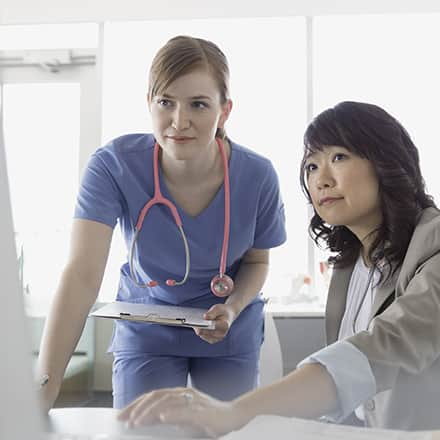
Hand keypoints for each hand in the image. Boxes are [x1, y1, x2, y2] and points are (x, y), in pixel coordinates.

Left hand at [118, 387, 244, 437]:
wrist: (234, 415)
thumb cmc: (210, 417)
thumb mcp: (186, 418)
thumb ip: (170, 417)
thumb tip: (151, 420)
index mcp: (179, 394)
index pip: (153, 396)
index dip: (136, 404)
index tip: (121, 415)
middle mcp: (184, 393)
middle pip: (156, 396)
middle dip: (137, 407)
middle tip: (124, 419)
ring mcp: (193, 400)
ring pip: (167, 401)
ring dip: (150, 411)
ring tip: (137, 421)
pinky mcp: (203, 410)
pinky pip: (185, 410)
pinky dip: (172, 413)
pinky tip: (162, 417)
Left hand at [194, 303, 237, 343]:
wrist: (228, 316)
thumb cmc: (223, 311)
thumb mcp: (218, 308)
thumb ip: (212, 313)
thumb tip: (204, 318)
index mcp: (224, 325)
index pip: (211, 327)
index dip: (203, 325)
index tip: (196, 322)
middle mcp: (221, 334)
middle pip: (205, 332)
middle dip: (198, 327)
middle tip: (191, 322)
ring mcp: (218, 338)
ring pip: (203, 335)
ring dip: (198, 329)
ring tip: (193, 323)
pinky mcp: (213, 340)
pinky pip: (203, 336)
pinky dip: (200, 331)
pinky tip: (196, 326)